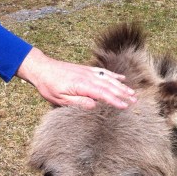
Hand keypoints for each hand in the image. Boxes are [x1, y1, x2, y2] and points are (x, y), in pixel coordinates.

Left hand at [16, 47, 136, 109]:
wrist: (41, 68)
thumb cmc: (49, 86)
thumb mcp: (60, 99)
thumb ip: (78, 102)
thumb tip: (94, 105)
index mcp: (82, 85)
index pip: (103, 94)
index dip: (115, 100)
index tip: (125, 106)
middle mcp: (88, 77)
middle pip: (109, 86)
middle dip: (123, 93)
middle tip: (135, 100)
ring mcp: (88, 72)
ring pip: (108, 79)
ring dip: (121, 85)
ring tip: (132, 92)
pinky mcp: (86, 69)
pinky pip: (103, 72)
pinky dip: (113, 75)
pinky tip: (121, 78)